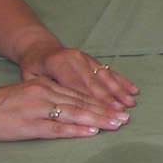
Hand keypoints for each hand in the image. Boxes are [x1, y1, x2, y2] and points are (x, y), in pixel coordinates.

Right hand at [0, 78, 128, 140]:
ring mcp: (38, 110)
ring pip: (74, 114)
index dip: (101, 102)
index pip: (79, 95)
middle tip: (126, 118)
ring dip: (98, 120)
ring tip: (116, 125)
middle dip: (106, 111)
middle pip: (82, 103)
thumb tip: (71, 104)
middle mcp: (45, 95)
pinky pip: (57, 128)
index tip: (119, 108)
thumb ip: (48, 97)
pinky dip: (76, 130)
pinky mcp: (30, 126)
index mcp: (46, 86)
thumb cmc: (0, 104)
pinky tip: (91, 133)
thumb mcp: (27, 92)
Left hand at [17, 43, 138, 110]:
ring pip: (104, 77)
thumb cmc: (33, 67)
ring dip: (119, 92)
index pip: (77, 87)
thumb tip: (60, 106)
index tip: (103, 115)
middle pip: (94, 83)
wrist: (39, 47)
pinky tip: (133, 90)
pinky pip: (109, 71)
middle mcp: (74, 58)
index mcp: (57, 64)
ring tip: (130, 104)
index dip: (91, 102)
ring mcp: (85, 57)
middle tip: (122, 114)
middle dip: (110, 100)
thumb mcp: (29, 78)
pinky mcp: (92, 58)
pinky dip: (122, 81)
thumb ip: (44, 90)